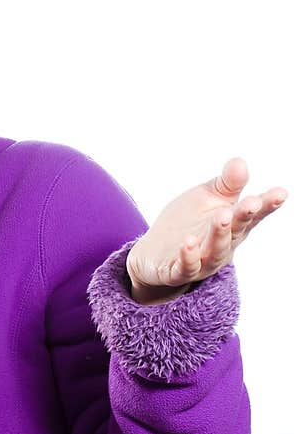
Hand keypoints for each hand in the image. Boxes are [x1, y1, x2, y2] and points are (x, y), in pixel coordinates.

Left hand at [126, 157, 286, 294]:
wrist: (154, 255)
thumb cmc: (187, 224)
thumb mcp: (206, 199)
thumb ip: (225, 184)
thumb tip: (240, 162)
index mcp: (232, 226)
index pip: (252, 215)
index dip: (266, 205)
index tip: (280, 193)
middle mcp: (222, 245)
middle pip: (235, 231)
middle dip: (243, 216)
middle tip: (252, 202)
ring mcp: (202, 261)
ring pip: (214, 250)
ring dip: (219, 234)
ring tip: (221, 216)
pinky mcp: (178, 272)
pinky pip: (186, 267)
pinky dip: (188, 256)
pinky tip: (188, 242)